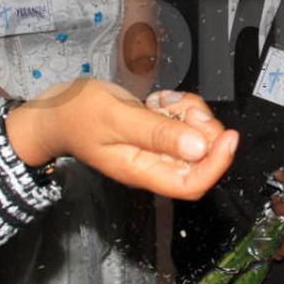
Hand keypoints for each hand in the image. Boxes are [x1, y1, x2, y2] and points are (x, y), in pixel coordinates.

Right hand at [5, 80, 237, 199]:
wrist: (55, 111)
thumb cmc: (78, 115)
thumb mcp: (117, 118)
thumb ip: (157, 134)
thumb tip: (199, 149)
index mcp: (142, 171)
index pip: (192, 184)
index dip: (217, 165)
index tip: (228, 137)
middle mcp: (153, 164)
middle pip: (200, 158)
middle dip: (203, 128)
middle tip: (185, 107)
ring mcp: (155, 148)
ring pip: (194, 136)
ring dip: (190, 112)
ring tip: (165, 100)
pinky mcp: (156, 133)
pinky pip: (182, 121)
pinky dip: (179, 106)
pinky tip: (160, 99)